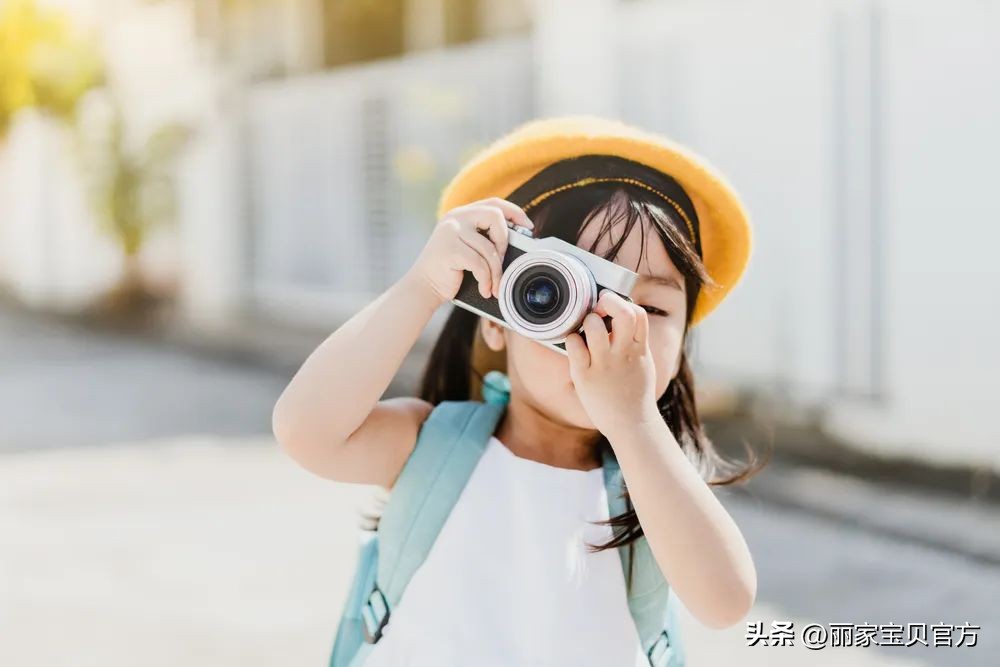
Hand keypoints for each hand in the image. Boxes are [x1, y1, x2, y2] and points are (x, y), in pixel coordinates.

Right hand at [403, 197, 533, 305]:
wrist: (423, 286)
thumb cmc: (450, 270)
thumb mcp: (468, 247)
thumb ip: (485, 237)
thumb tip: (518, 240)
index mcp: (462, 214)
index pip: (494, 203)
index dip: (515, 213)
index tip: (529, 227)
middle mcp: (456, 218)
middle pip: (495, 216)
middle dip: (505, 241)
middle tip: (503, 261)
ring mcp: (451, 232)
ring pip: (489, 248)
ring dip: (496, 272)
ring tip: (494, 286)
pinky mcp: (450, 250)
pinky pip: (480, 264)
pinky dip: (486, 280)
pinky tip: (485, 289)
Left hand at [564, 290, 659, 438]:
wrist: (631, 424)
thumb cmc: (635, 392)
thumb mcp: (643, 363)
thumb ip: (636, 341)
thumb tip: (624, 319)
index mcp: (639, 349)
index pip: (638, 313)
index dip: (624, 303)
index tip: (613, 308)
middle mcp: (623, 353)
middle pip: (622, 312)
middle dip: (607, 301)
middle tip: (598, 308)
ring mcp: (604, 363)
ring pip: (594, 325)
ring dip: (588, 320)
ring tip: (587, 330)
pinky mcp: (585, 375)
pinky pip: (574, 345)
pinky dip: (572, 339)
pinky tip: (575, 345)